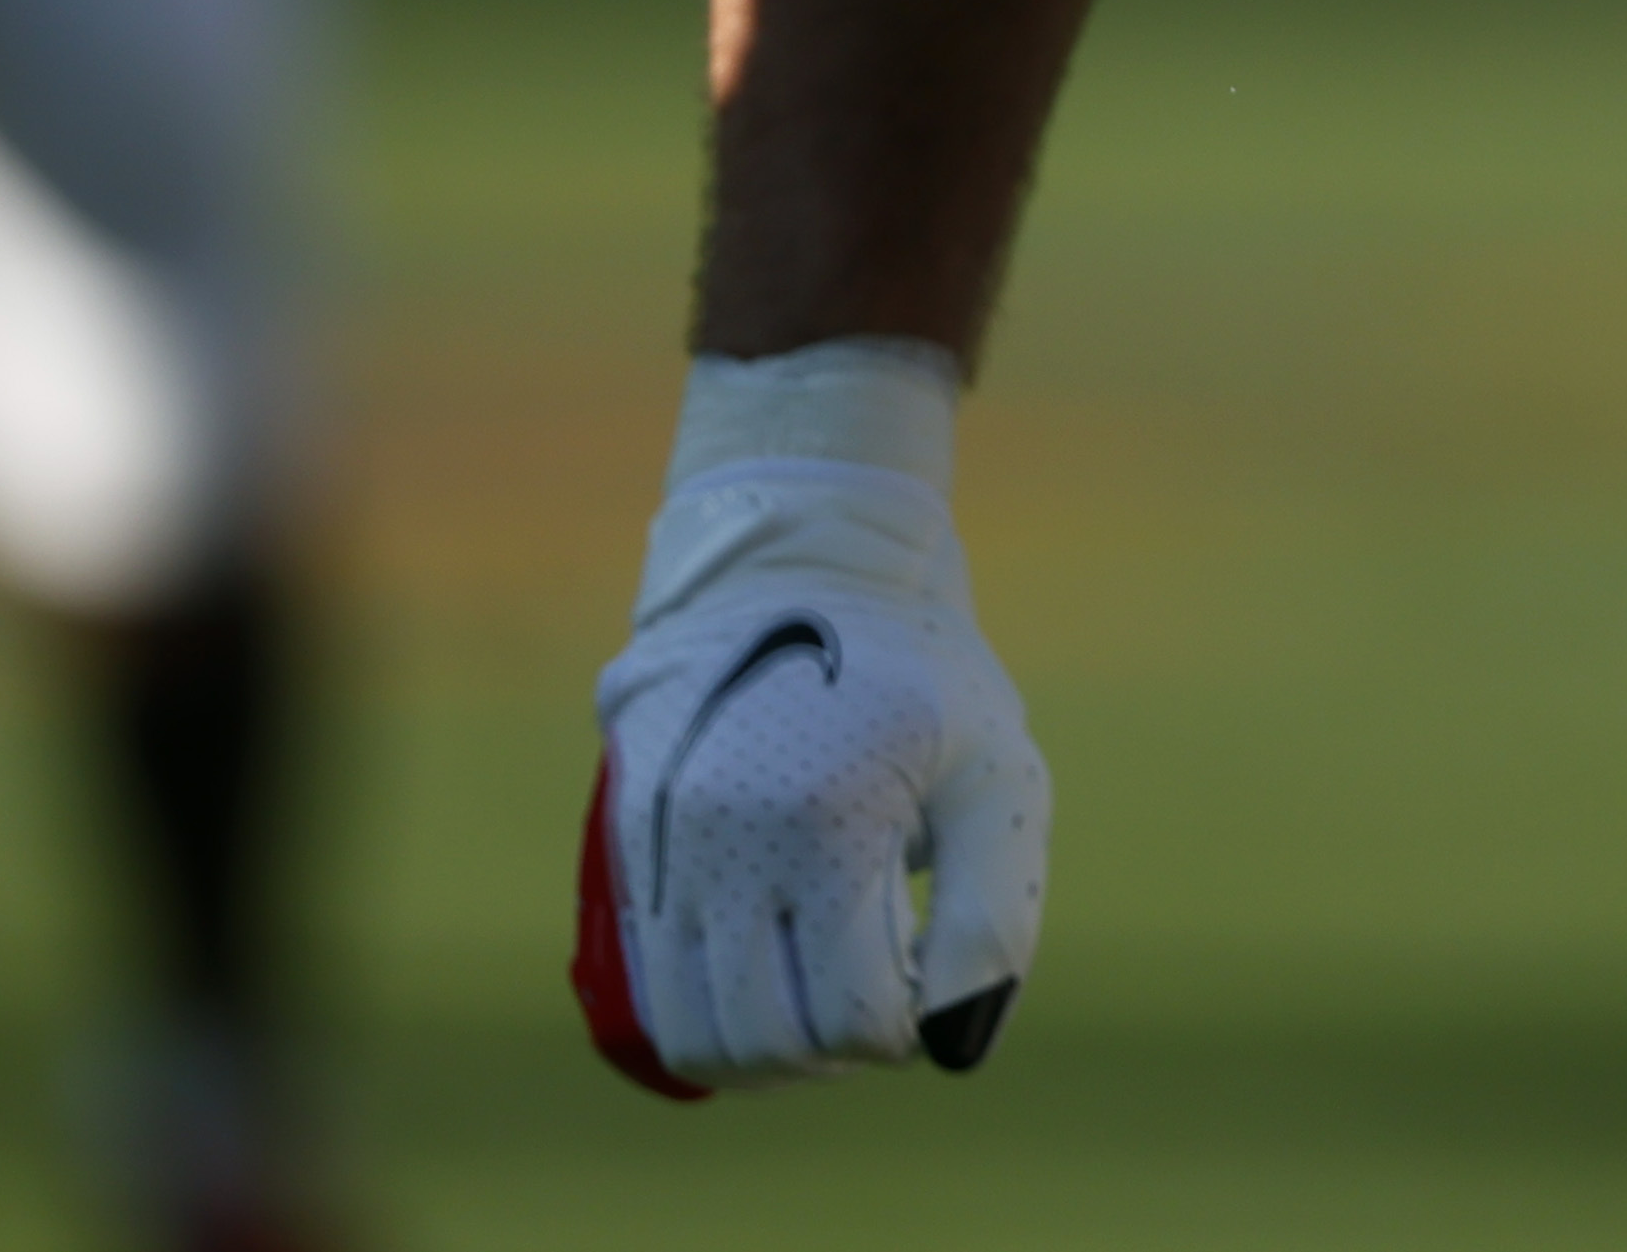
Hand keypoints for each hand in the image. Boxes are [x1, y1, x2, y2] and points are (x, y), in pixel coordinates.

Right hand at [576, 397, 1046, 1093]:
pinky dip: (709, 1019)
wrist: (797, 570)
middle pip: (770, 1042)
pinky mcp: (630, 849)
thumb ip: (992, 911)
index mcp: (829, 824)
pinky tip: (766, 981)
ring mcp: (664, 849)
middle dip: (837, 1052)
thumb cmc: (918, 674)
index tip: (924, 976)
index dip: (903, 1028)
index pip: (854, 1015)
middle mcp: (728, 844)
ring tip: (821, 1003)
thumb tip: (956, 1047)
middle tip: (877, 1001)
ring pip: (696, 1034)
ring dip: (768, 1055)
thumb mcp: (996, 772)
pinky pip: (653, 986)